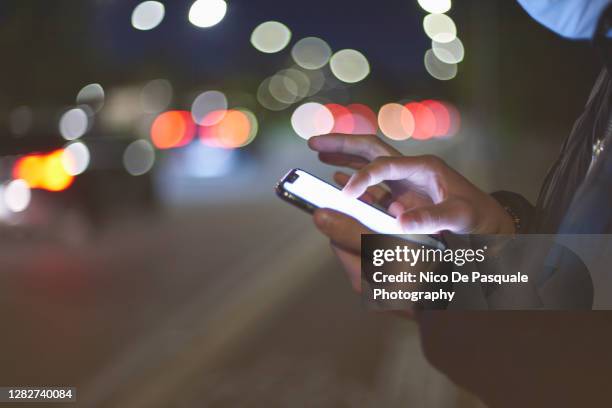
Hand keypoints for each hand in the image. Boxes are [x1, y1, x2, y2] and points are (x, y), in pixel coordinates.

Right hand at [309, 133, 514, 234]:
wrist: (489, 222)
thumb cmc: (479, 216)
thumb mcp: (460, 216)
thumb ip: (433, 217)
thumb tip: (400, 222)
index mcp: (424, 167)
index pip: (384, 165)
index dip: (362, 178)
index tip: (346, 195)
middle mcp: (411, 169)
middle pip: (371, 148)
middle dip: (342, 144)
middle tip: (313, 143)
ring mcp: (405, 180)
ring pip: (368, 160)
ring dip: (343, 156)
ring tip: (318, 152)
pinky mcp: (402, 194)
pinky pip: (373, 182)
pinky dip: (353, 176)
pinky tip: (337, 176)